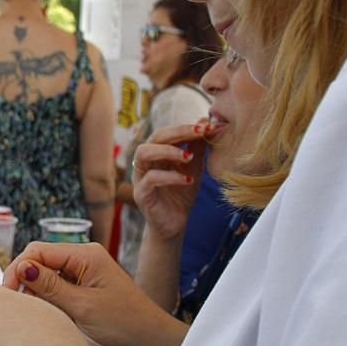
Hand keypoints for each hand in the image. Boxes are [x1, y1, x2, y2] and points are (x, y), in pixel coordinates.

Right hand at [3, 242, 185, 345]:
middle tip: (17, 306)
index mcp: (85, 254)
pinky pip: (56, 286)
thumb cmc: (124, 323)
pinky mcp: (84, 287)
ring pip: (46, 274)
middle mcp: (83, 258)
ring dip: (35, 290)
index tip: (8, 294)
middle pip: (40, 259)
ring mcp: (84, 272)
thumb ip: (49, 286)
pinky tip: (45, 314)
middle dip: (24, 278)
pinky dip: (47, 298)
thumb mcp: (82, 306)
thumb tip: (21, 267)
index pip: (38, 251)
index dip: (18, 268)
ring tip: (31, 312)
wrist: (150, 341)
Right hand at [131, 121, 209, 240]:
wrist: (175, 224)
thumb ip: (197, 147)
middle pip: (154, 138)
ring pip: (144, 153)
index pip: (166, 133)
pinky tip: (187, 180)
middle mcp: (145, 162)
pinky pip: (151, 179)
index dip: (185, 127)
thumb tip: (205, 121)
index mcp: (156, 153)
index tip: (206, 125)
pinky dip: (170, 177)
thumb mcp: (193, 168)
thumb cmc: (181, 194)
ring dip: (168, 151)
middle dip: (178, 133)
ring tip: (189, 157)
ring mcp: (140, 177)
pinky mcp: (141, 194)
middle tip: (199, 132)